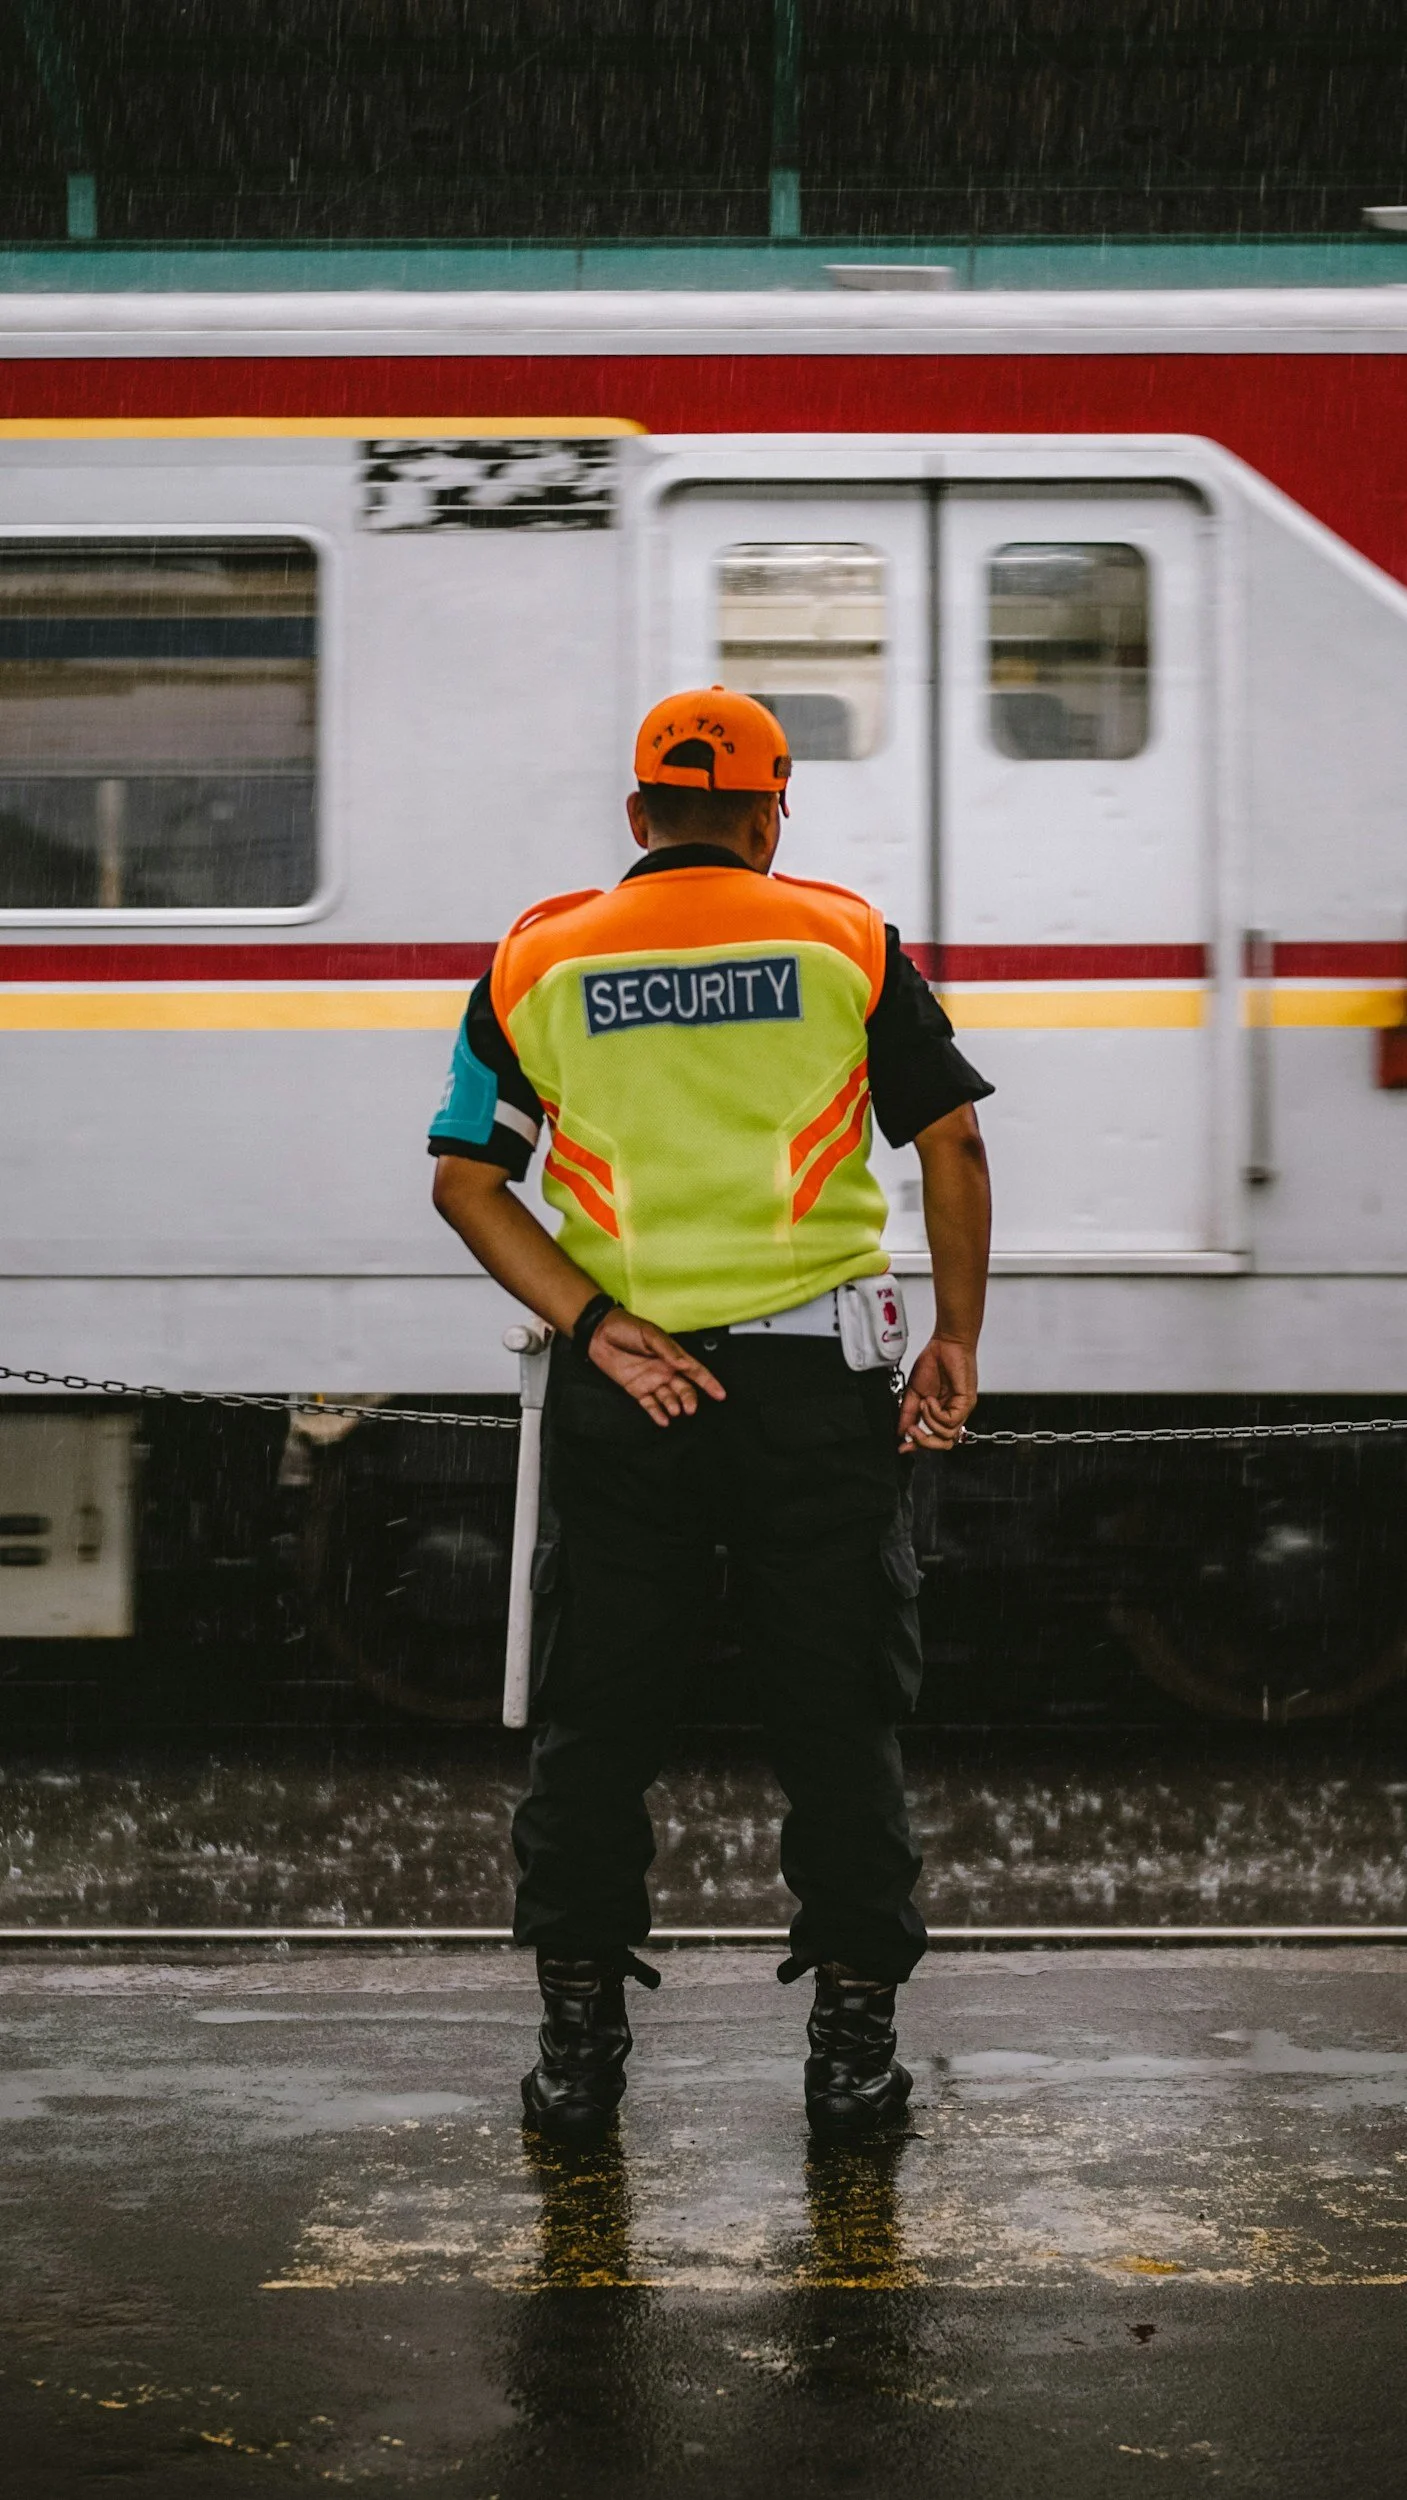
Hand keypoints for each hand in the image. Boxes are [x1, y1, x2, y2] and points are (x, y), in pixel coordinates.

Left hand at [587, 1307, 726, 1428]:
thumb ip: (667, 1350)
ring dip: (674, 1406)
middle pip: (684, 1389)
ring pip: (669, 1398)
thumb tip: (683, 1364)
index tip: (720, 1394)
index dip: (709, 1382)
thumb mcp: (650, 1333)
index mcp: (671, 1355)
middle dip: (690, 1399)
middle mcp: (664, 1370)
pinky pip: (650, 1404)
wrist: (598, 1333)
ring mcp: (650, 1380)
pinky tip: (663, 1420)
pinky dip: (657, 1413)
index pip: (695, 1371)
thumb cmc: (625, 1327)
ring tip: (676, 1411)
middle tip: (690, 1408)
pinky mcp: (636, 1389)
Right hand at [898, 1335, 976, 1452]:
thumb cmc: (934, 1362)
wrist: (946, 1343)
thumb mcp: (914, 1391)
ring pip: (948, 1436)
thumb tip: (900, 1432)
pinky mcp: (966, 1403)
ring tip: (922, 1404)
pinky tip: (930, 1400)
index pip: (934, 1438)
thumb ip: (908, 1413)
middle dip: (924, 1441)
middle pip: (944, 1443)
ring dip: (929, 1422)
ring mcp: (961, 1409)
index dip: (918, 1445)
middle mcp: (953, 1413)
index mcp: (942, 1412)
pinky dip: (935, 1413)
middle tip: (911, 1431)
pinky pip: (950, 1421)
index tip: (903, 1446)